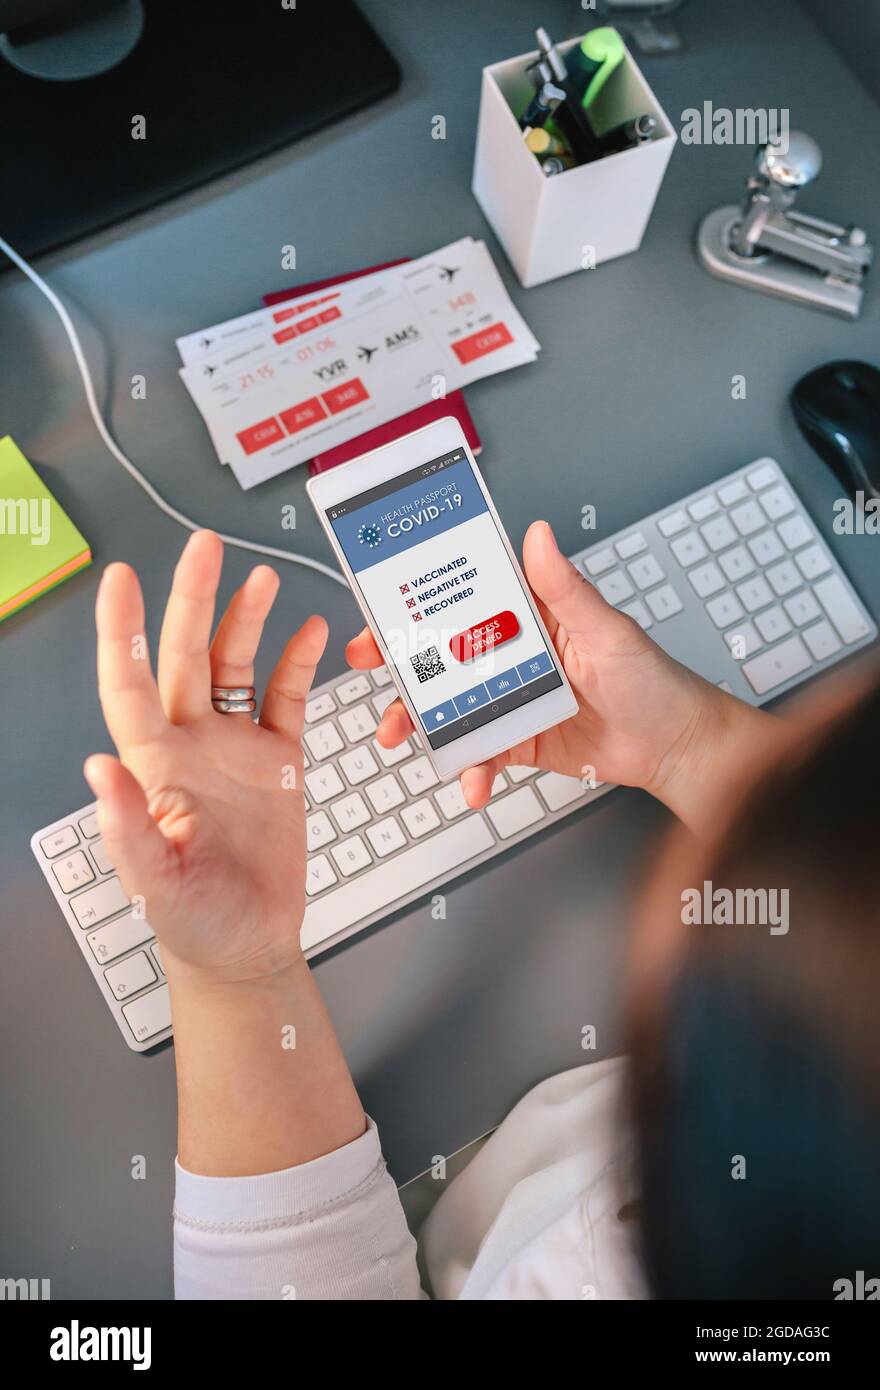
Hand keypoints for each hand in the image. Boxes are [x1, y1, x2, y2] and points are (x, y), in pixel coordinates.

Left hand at [83, 531, 325, 983]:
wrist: (248, 944)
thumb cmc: (193, 921)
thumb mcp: (154, 884)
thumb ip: (128, 827)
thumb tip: (97, 769)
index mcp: (154, 766)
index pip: (130, 684)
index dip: (124, 631)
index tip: (120, 581)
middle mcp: (191, 745)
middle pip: (188, 655)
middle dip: (194, 598)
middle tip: (206, 548)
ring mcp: (235, 748)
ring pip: (236, 666)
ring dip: (246, 620)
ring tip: (261, 578)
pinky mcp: (278, 761)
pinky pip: (287, 699)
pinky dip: (298, 664)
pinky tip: (309, 633)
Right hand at [347, 520, 773, 824]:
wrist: (674, 747)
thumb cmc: (652, 679)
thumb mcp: (607, 630)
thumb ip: (566, 589)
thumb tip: (538, 536)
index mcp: (529, 615)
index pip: (462, 599)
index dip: (416, 601)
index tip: (381, 606)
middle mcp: (512, 654)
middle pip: (440, 654)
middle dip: (398, 662)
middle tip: (368, 667)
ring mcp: (510, 698)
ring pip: (447, 706)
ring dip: (417, 721)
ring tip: (398, 735)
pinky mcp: (517, 740)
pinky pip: (478, 753)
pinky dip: (468, 770)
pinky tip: (470, 781)